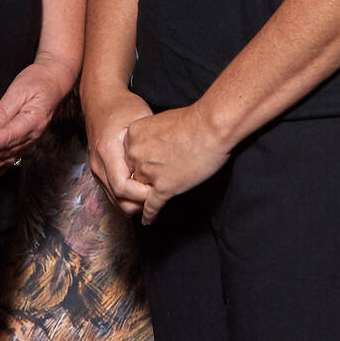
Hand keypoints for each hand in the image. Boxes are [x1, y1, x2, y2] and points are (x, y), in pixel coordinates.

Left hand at [0, 60, 75, 183]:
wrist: (53, 82)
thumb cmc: (38, 82)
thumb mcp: (18, 90)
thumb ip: (3, 111)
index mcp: (33, 121)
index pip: (9, 136)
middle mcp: (33, 135)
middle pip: (7, 151)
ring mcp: (30, 141)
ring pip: (8, 159)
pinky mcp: (26, 142)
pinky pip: (11, 158)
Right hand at [81, 87, 153, 215]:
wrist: (101, 100)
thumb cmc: (122, 106)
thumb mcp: (139, 119)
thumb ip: (147, 142)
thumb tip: (164, 163)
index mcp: (107, 150)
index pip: (122, 186)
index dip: (142, 194)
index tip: (159, 189)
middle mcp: (98, 163)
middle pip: (118, 199)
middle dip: (140, 204)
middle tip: (160, 196)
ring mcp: (96, 169)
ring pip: (115, 200)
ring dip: (134, 202)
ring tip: (153, 194)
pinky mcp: (99, 171)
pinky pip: (112, 193)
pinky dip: (127, 197)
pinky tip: (142, 190)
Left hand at [123, 105, 230, 224]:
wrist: (211, 128)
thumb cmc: (193, 120)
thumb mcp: (161, 120)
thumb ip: (151, 134)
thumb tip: (154, 145)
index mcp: (133, 134)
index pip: (128, 154)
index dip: (138, 160)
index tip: (146, 163)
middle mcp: (136, 154)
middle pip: (133, 172)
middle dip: (142, 176)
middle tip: (152, 178)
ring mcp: (149, 172)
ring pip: (141, 189)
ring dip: (145, 195)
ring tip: (142, 205)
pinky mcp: (164, 187)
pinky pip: (152, 205)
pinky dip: (149, 215)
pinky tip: (147, 221)